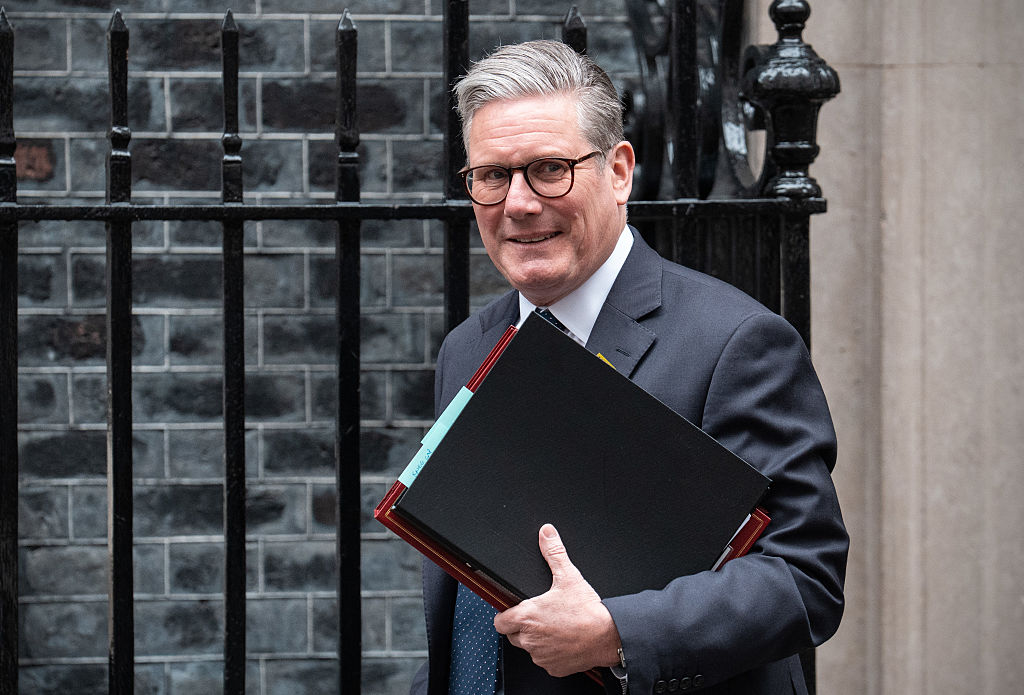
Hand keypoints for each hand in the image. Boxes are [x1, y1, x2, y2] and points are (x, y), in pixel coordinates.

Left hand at [493, 524, 621, 676]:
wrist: (609, 635)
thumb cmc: (588, 610)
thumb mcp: (569, 576)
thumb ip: (553, 552)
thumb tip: (546, 534)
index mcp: (526, 617)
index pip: (499, 622)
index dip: (505, 616)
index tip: (515, 612)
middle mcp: (529, 639)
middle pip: (513, 636)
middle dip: (522, 627)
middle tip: (540, 618)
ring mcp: (540, 655)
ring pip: (530, 649)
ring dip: (537, 641)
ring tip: (555, 628)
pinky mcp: (553, 668)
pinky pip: (545, 661)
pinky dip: (551, 653)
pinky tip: (564, 641)